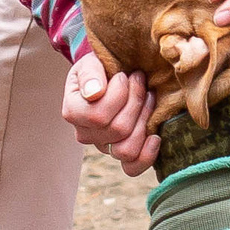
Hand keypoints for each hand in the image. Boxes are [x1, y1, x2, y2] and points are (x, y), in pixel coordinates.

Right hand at [62, 49, 159, 174]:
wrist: (111, 75)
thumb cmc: (101, 68)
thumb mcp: (91, 62)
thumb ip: (90, 73)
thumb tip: (94, 93)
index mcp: (73, 112)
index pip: (98, 116)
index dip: (119, 94)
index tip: (125, 75)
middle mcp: (85, 134)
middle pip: (118, 130)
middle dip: (136, 101)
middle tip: (140, 79)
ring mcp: (104, 146)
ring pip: (126, 149)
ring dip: (144, 120)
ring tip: (149, 97)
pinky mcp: (121, 153)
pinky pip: (132, 167)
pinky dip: (147, 155)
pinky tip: (155, 136)